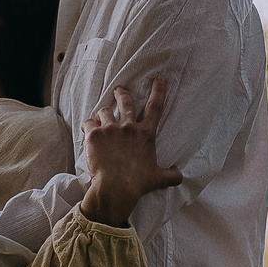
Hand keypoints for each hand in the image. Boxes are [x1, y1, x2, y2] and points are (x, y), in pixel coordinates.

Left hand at [78, 78, 183, 225]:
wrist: (115, 188)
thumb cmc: (137, 184)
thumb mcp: (158, 178)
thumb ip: (171, 175)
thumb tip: (180, 175)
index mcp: (145, 134)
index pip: (155, 107)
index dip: (159, 91)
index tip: (159, 78)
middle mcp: (129, 127)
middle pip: (126, 101)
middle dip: (123, 93)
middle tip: (120, 90)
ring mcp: (110, 129)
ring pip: (104, 111)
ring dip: (102, 114)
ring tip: (99, 119)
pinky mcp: (94, 134)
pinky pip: (88, 122)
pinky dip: (88, 125)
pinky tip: (87, 130)